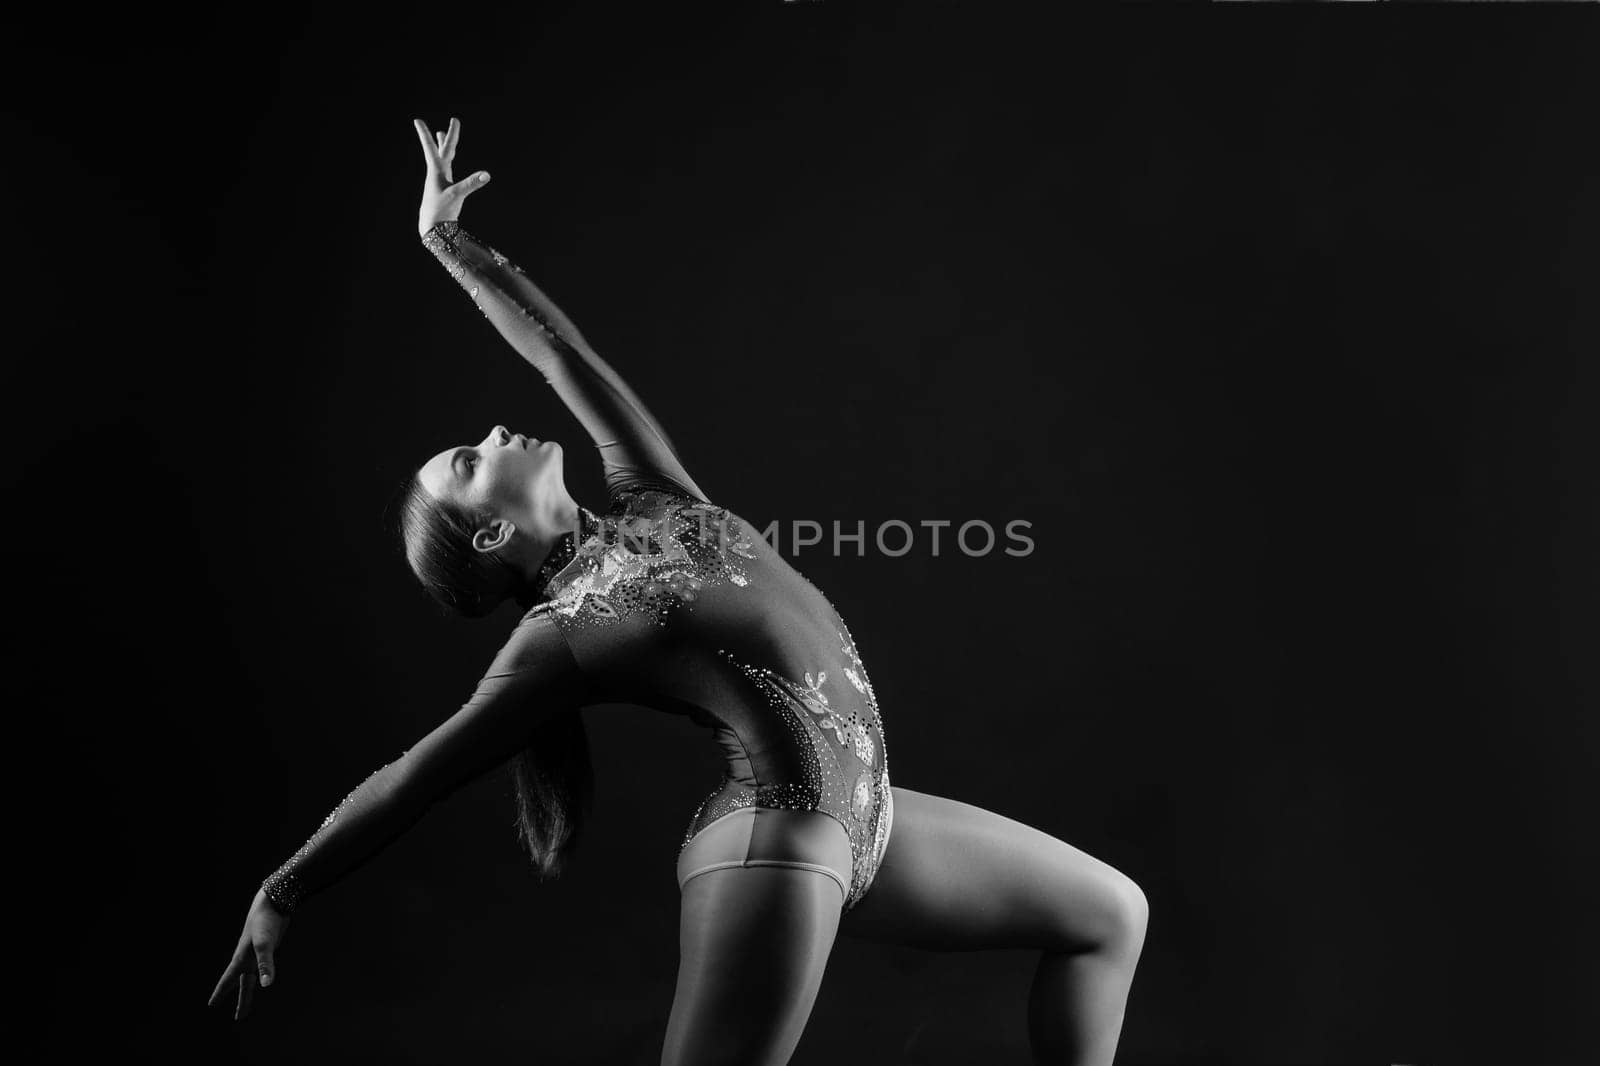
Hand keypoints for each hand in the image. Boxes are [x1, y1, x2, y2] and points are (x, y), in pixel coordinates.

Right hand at [208, 888, 291, 1020]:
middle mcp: (247, 957)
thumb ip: (266, 963)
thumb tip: (266, 985)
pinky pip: (262, 967)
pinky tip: (262, 975)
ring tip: (248, 1003)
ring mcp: (257, 952)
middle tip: (239, 1017)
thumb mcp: (265, 944)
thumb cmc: (266, 921)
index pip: (228, 981)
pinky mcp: (268, 947)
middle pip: (243, 984)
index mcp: (241, 958)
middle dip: (241, 1001)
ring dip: (250, 990)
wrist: (273, 901)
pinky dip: (260, 974)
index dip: (220, 993)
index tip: (211, 1005)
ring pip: (253, 976)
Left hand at [413, 116, 491, 237]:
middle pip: (444, 149)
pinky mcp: (445, 188)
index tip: (417, 120)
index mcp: (436, 171)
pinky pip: (448, 169)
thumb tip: (487, 174)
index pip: (431, 148)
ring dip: (443, 145)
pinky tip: (449, 161)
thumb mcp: (456, 195)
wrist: (432, 228)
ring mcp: (441, 180)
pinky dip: (449, 162)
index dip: (425, 134)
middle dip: (449, 135)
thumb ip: (471, 184)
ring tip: (440, 133)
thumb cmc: (440, 210)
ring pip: (443, 158)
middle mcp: (437, 173)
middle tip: (455, 120)